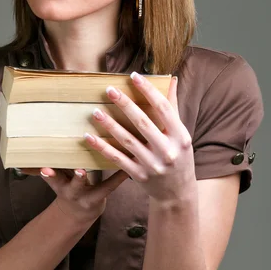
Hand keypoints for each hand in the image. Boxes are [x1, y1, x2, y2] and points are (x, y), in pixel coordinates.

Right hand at [17, 167, 129, 223]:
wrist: (77, 213)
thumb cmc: (66, 188)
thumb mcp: (56, 180)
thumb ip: (43, 171)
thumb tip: (19, 166)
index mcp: (60, 185)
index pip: (52, 178)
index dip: (48, 175)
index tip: (44, 169)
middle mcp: (73, 191)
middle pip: (73, 185)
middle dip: (75, 178)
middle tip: (78, 170)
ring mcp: (88, 195)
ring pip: (95, 188)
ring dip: (107, 181)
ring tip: (106, 170)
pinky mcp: (101, 196)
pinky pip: (111, 186)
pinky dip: (119, 178)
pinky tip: (127, 170)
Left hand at [83, 73, 195, 204]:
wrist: (177, 193)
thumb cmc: (179, 156)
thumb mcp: (181, 134)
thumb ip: (173, 107)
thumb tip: (170, 79)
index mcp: (180, 136)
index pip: (164, 108)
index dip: (148, 91)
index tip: (134, 76)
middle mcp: (168, 150)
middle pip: (143, 123)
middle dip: (125, 105)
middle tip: (109, 90)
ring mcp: (153, 164)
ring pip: (127, 141)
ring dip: (110, 125)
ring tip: (95, 111)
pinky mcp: (139, 175)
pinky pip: (117, 159)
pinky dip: (103, 148)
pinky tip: (89, 137)